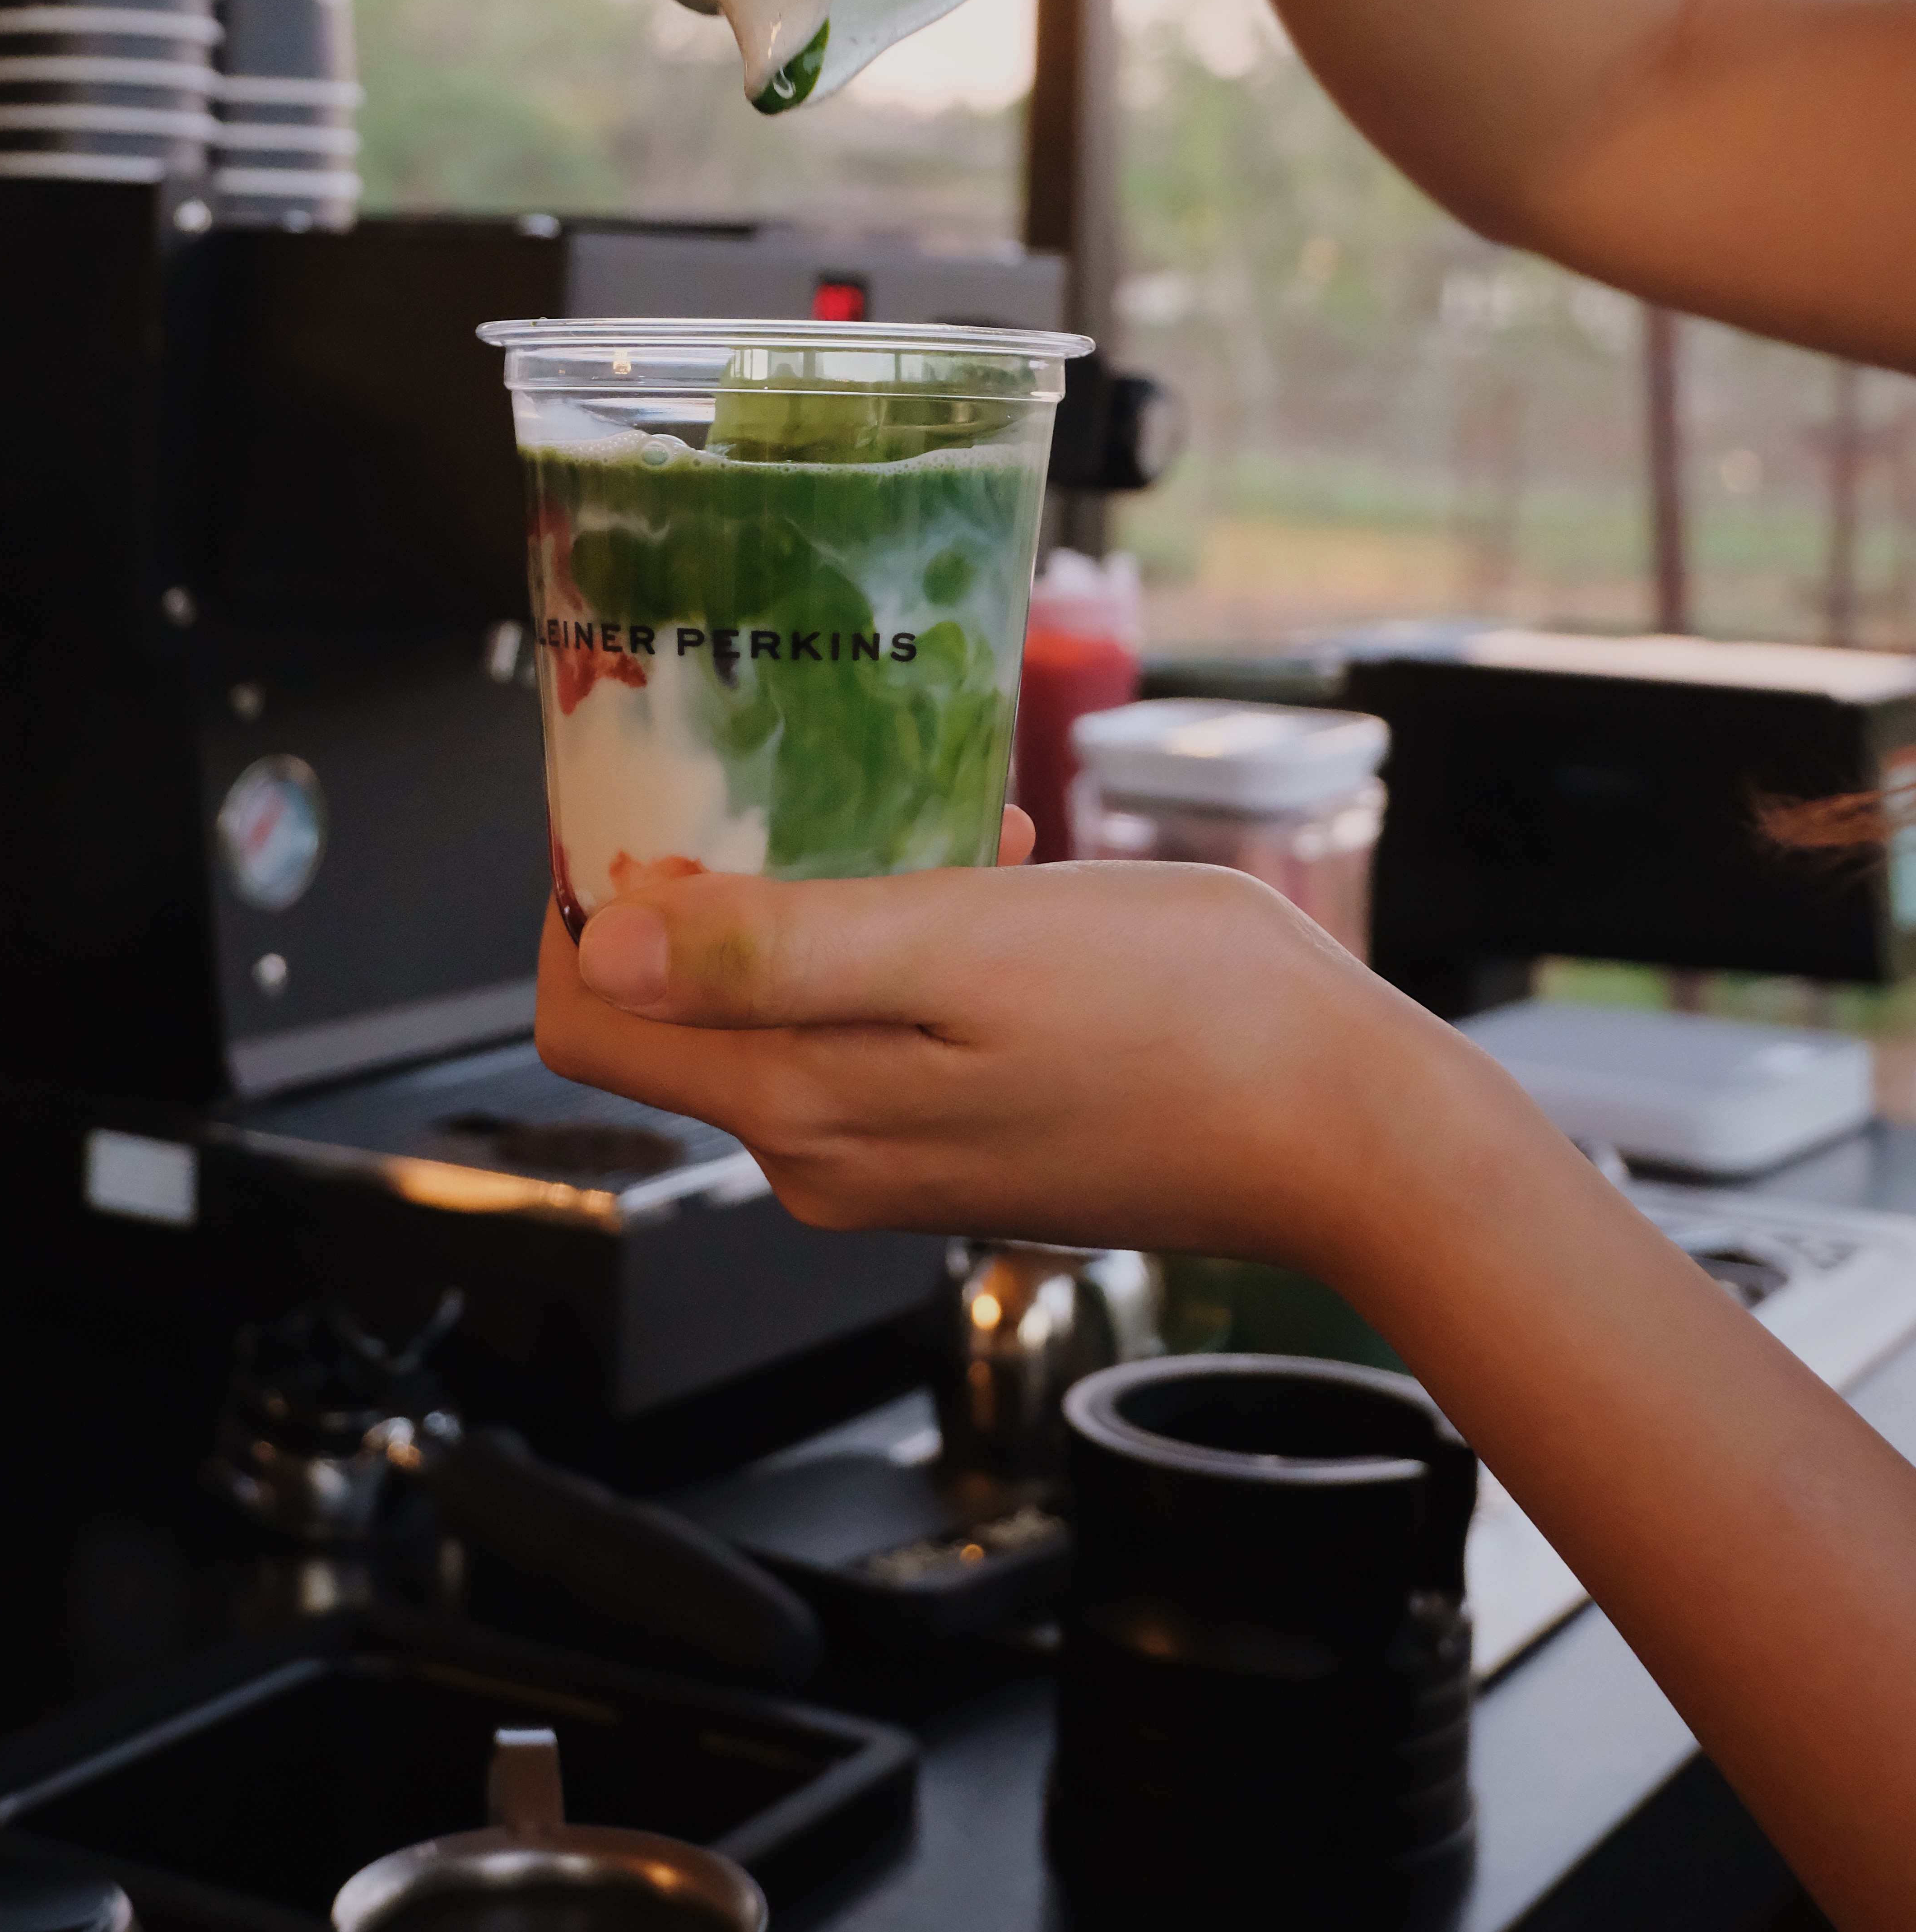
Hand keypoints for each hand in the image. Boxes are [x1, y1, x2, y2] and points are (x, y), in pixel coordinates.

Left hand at [534, 847, 1443, 1268]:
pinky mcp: (964, 1138)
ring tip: (932, 820)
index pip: (589, 1021)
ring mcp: (896, 1156)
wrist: (1346, 1129)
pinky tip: (989, 873)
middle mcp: (825, 1155)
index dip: (585, 902)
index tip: (641, 798)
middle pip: (675, 1007)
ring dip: (825, 893)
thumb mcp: (960, 946)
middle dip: (712, 880)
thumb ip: (771, 954)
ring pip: (781, 1000)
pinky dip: (901, 936)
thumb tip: (603, 949)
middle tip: (797, 775)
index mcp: (801, 1110)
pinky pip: (873, 1021)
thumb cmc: (1182, 1019)